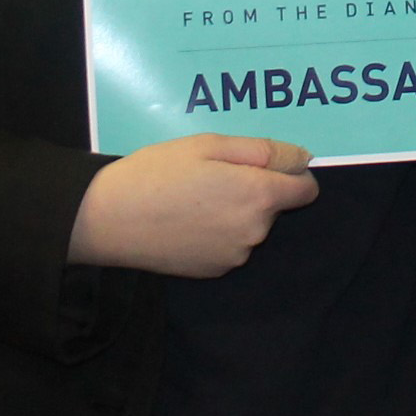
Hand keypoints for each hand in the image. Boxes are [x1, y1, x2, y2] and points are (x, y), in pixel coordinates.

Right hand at [67, 132, 318, 277]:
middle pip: (274, 206)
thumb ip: (262, 151)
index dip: (291, 174)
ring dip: (235, 212)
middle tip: (210, 174)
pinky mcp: (214, 271)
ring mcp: (234, 256)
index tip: (263, 165)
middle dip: (254, 189)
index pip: (306, 190)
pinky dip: (218, 233)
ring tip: (194, 197)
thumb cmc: (158, 172)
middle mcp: (254, 231)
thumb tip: (303, 158)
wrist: (109, 219)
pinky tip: (186, 220)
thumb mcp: (209, 145)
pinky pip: (230, 245)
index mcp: (258, 195)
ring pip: (250, 226)